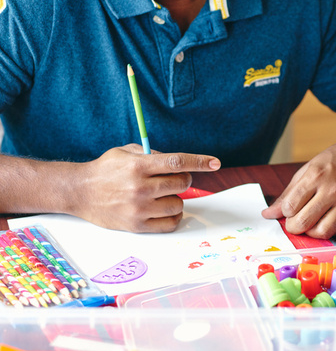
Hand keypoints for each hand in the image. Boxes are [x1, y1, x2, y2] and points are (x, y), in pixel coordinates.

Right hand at [74, 144, 220, 232]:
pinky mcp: (136, 225)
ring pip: (178, 204)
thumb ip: (153, 154)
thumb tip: (179, 163)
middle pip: (181, 183)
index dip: (199, 162)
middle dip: (183, 179)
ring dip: (176, 198)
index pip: (177, 162)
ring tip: (162, 195)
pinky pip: (169, 223)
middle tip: (172, 179)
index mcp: (138, 166)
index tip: (215, 163)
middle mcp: (140, 187)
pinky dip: (173, 216)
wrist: (78, 192)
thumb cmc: (105, 170)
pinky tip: (165, 209)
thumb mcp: (126, 152)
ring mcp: (138, 208)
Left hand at [262, 135, 335, 237]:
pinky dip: (328, 228)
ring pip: (322, 232)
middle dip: (293, 227)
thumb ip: (288, 193)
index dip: (284, 212)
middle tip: (295, 221)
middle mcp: (333, 190)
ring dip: (311, 232)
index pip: (290, 207)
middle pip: (304, 223)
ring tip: (311, 222)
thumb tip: (269, 214)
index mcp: (316, 176)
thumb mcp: (308, 168)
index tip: (288, 209)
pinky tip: (326, 218)